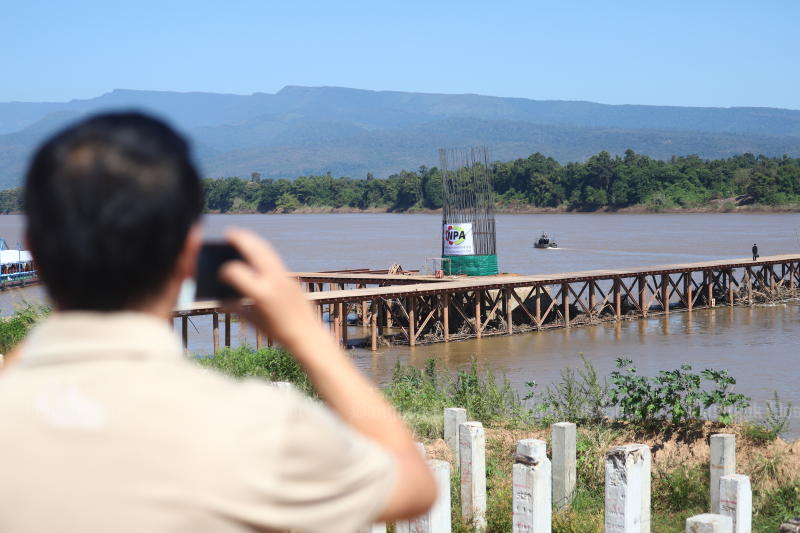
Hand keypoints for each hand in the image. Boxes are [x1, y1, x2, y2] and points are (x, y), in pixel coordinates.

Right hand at [219, 228, 322, 350]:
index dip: (224, 271)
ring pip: (267, 251)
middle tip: (229, 232)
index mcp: (260, 293)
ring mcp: (284, 277)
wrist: (307, 334)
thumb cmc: (278, 332)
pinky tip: (255, 250)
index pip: (236, 272)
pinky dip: (262, 251)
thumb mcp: (253, 321)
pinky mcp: (291, 278)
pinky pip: (274, 259)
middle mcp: (273, 281)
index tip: (219, 272)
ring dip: (253, 241)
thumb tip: (220, 303)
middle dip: (241, 239)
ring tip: (241, 235)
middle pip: (255, 251)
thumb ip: (236, 309)